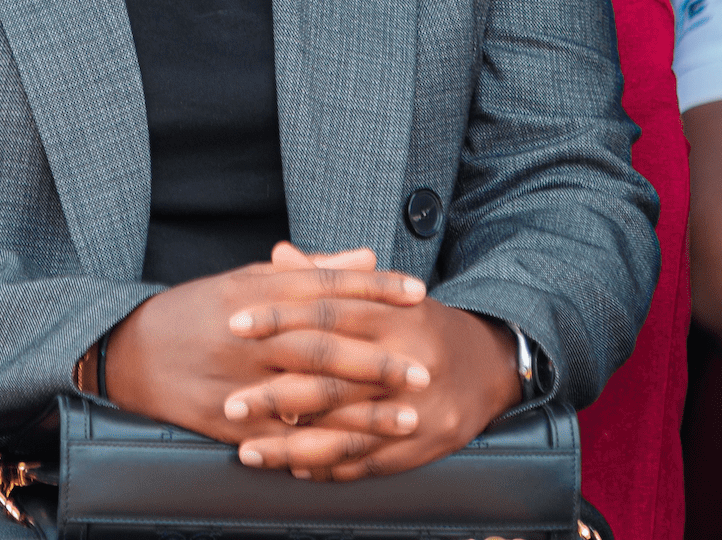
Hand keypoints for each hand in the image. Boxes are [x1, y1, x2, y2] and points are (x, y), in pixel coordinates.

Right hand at [102, 253, 427, 449]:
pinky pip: (282, 437)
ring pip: (311, 396)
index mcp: (261, 291)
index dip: (377, 289)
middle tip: (424, 368)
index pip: (330, 286)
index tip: (419, 295)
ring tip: (407, 416)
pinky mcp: (228, 421)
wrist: (129, 351)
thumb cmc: (199, 308)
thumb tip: (370, 256)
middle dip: (379, 359)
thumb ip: (314, 269)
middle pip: (326, 344)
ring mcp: (241, 380)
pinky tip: (358, 452)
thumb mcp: (251, 277)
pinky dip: (320, 446)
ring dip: (363, 410)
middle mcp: (254, 334)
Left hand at [226, 294, 523, 479]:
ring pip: (343, 432)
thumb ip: (329, 276)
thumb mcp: (384, 294)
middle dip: (275, 394)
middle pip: (331, 379)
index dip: (279, 318)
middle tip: (230, 403)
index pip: (328, 313)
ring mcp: (416, 409)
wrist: (490, 365)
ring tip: (247, 450)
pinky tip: (293, 466)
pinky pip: (366, 462)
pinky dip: (326, 466)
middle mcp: (407, 361)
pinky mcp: (423, 446)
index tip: (236, 324)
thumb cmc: (424, 325)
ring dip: (291, 445)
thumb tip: (278, 255)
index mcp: (395, 316)